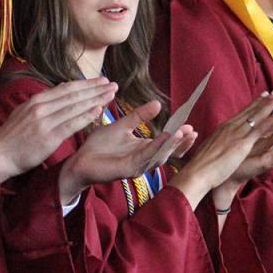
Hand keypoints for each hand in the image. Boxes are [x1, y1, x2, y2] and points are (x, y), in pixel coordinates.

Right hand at [0, 78, 116, 181]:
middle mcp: (41, 107)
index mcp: (37, 100)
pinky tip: (98, 111)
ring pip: (75, 106)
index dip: (86, 83)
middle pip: (74, 94)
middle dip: (95, 88)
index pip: (66, 88)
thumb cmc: (13, 138)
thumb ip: (44, 103)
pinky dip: (86, 116)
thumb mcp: (25, 113)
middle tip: (112, 84)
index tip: (101, 81)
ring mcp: (45, 121)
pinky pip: (71, 124)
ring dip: (96, 99)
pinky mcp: (48, 136)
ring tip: (111, 95)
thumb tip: (60, 89)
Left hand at [58, 100, 186, 203]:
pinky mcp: (128, 169)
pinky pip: (145, 157)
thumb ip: (139, 116)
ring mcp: (137, 165)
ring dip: (172, 144)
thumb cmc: (99, 145)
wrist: (80, 159)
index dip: (179, 137)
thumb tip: (158, 104)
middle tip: (192, 130)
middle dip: (181, 142)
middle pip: (168, 152)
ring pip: (160, 155)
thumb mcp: (122, 125)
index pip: (166, 144)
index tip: (190, 125)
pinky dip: (156, 147)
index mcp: (144, 149)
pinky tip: (164, 137)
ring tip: (182, 133)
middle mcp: (144, 159)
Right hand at [173, 92, 272, 208]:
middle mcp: (230, 127)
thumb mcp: (209, 148)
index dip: (253, 105)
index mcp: (223, 129)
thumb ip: (217, 142)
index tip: (262, 96)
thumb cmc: (201, 165)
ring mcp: (236, 134)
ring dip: (269, 105)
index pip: (241, 114)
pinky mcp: (242, 144)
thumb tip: (217, 141)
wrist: (197, 172)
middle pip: (250, 111)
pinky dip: (269, 121)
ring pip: (256, 116)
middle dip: (263, 100)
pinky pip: (258, 130)